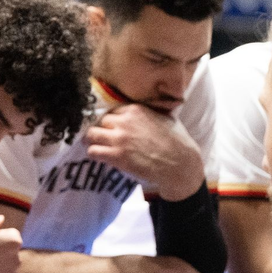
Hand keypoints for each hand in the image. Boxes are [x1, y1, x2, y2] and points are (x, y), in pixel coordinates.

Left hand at [85, 104, 203, 200]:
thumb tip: (146, 108)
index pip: (112, 110)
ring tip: (96, 145)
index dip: (112, 120)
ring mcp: (119, 139)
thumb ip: (149, 112)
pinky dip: (94, 154)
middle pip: (100, 121)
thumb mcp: (165, 117)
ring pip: (91, 134)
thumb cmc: (177, 141)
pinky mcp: (116, 155)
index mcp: (135, 110)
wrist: (179, 164)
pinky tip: (99, 156)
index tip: (112, 127)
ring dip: (92, 140)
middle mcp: (124, 122)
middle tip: (104, 137)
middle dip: (102, 129)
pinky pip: (93, 151)